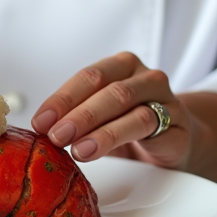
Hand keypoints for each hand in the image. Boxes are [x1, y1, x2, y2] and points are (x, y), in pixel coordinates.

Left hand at [31, 52, 191, 164]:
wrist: (175, 142)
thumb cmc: (131, 127)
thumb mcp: (102, 119)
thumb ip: (76, 119)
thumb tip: (40, 130)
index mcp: (121, 66)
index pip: (88, 77)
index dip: (61, 99)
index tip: (40, 122)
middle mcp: (143, 75)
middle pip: (106, 88)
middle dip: (76, 113)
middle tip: (55, 136)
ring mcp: (162, 96)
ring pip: (126, 104)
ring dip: (97, 128)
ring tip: (76, 150)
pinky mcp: (176, 121)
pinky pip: (147, 124)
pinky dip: (118, 137)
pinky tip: (99, 150)